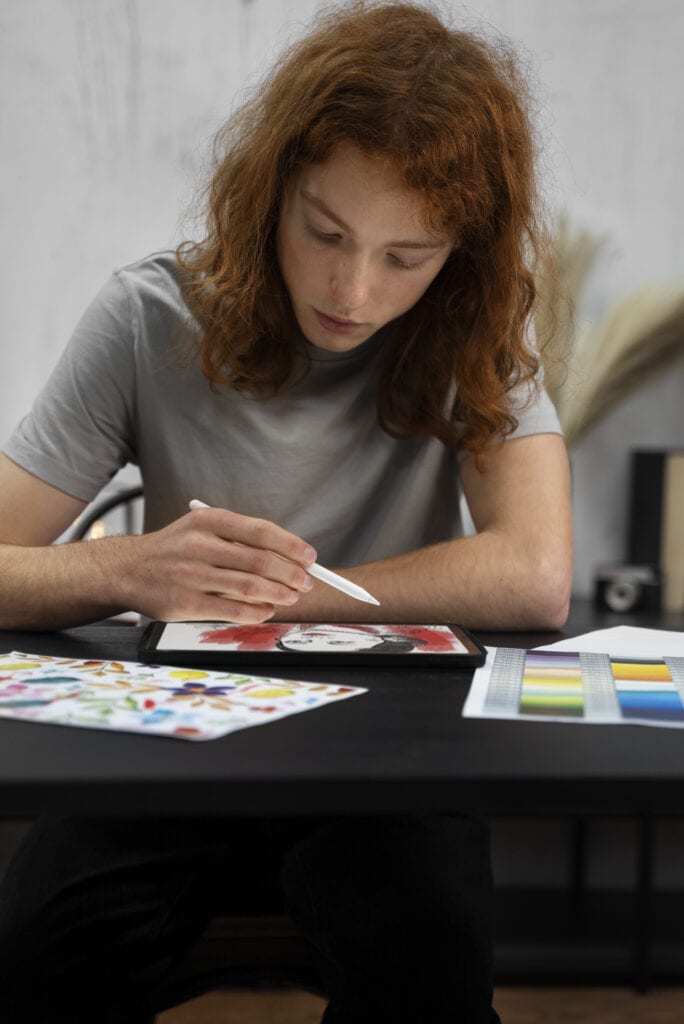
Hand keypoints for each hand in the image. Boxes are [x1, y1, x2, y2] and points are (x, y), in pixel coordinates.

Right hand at [115, 505, 316, 622]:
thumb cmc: (174, 550)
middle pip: (260, 561)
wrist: (126, 570)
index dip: (291, 545)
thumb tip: (288, 556)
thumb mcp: (201, 529)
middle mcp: (199, 545)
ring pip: (250, 586)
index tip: (310, 557)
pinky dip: (256, 612)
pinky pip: (232, 610)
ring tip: (291, 597)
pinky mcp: (186, 604)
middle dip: (291, 574)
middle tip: (306, 582)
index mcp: (207, 520)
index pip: (260, 531)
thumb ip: (238, 538)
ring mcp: (191, 575)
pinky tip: (266, 611)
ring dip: (278, 594)